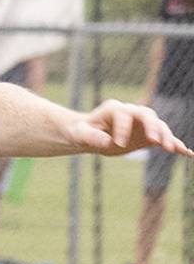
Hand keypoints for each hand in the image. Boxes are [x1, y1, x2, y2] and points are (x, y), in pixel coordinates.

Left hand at [75, 98, 191, 157]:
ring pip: (159, 126)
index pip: (123, 115)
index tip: (117, 144)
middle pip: (148, 116)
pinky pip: (164, 139)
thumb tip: (106, 142)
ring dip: (167, 137)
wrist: (89, 135)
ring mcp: (142, 124)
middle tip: (155, 141)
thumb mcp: (80, 134)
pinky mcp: (148, 136)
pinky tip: (187, 153)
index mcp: (114, 109)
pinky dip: (175, 145)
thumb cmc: (81, 132)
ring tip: (174, 150)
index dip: (122, 128)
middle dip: (153, 127)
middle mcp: (132, 113)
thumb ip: (91, 137)